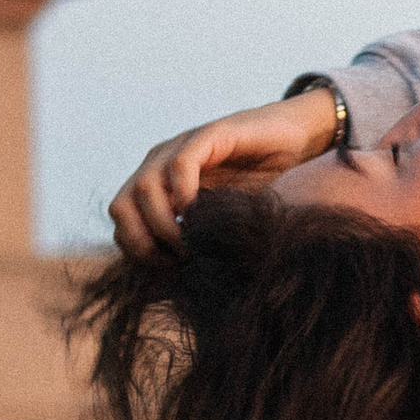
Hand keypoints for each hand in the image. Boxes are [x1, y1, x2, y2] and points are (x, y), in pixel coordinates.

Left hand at [109, 89, 341, 256]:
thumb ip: (197, 242)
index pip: (122, 220)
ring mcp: (182, 147)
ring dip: (163, 225)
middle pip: (121, 206)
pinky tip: (203, 217)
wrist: (298, 142)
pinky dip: (184, 195)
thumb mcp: (221, 222)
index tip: (167, 271)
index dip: (136, 249)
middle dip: (142, 241)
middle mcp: (160, 164)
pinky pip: (182, 165)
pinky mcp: (210, 134)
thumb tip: (178, 286)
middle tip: (175, 263)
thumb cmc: (263, 186)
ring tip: (190, 246)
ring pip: (144, 187)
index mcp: (157, 184)